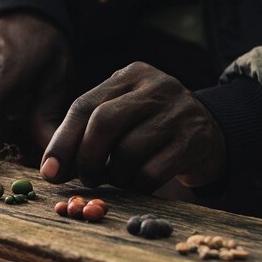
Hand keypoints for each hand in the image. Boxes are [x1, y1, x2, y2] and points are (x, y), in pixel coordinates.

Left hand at [40, 62, 225, 191]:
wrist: (212, 136)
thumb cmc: (153, 130)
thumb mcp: (123, 116)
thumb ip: (88, 134)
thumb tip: (51, 169)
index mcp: (131, 75)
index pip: (85, 106)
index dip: (62, 141)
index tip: (49, 172)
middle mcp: (157, 86)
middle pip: (103, 123)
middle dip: (87, 158)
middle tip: (87, 178)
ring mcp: (179, 111)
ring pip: (128, 151)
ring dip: (115, 176)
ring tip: (119, 178)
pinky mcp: (195, 140)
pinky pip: (152, 172)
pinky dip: (138, 186)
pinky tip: (140, 183)